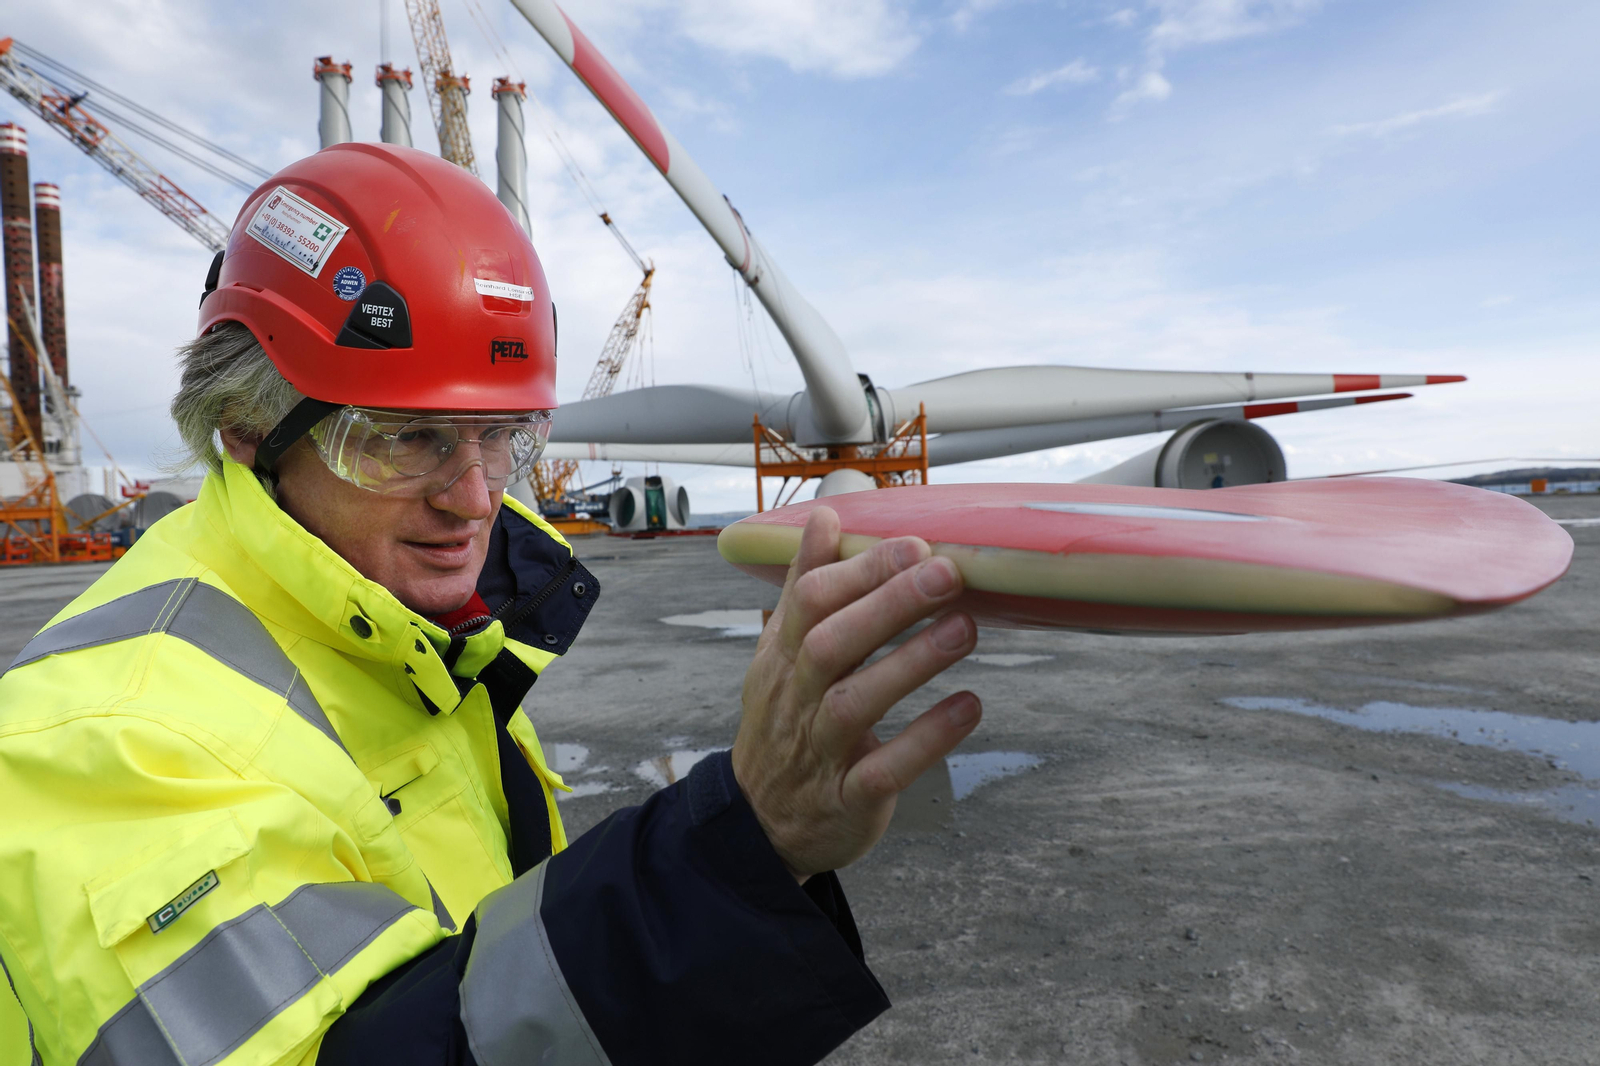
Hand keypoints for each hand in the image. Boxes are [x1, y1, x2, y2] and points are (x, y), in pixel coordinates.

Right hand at [731, 506, 981, 879]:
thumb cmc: (784, 726)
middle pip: (831, 644)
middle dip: (888, 605)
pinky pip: (885, 770)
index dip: (860, 571)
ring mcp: (820, 752)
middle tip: (946, 572)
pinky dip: (926, 739)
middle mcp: (796, 700)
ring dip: (911, 663)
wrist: (759, 827)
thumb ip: (804, 586)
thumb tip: (825, 517)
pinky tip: (969, 707)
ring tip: (965, 628)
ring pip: (855, 703)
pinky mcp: (848, 799)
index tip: (914, 544)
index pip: (811, 603)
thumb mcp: (781, 654)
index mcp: (782, 658)